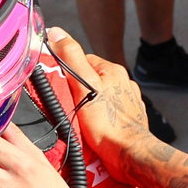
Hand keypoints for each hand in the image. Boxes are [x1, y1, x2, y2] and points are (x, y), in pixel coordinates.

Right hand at [46, 27, 156, 181]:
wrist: (130, 154)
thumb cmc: (107, 124)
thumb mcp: (83, 85)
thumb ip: (70, 57)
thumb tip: (56, 32)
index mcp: (112, 70)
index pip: (83, 61)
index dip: (68, 72)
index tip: (60, 85)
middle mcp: (124, 82)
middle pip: (92, 79)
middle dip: (79, 90)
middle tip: (70, 105)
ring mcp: (128, 100)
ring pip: (101, 96)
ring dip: (90, 105)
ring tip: (82, 119)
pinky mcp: (129, 118)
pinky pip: (109, 112)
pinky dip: (101, 118)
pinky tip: (95, 128)